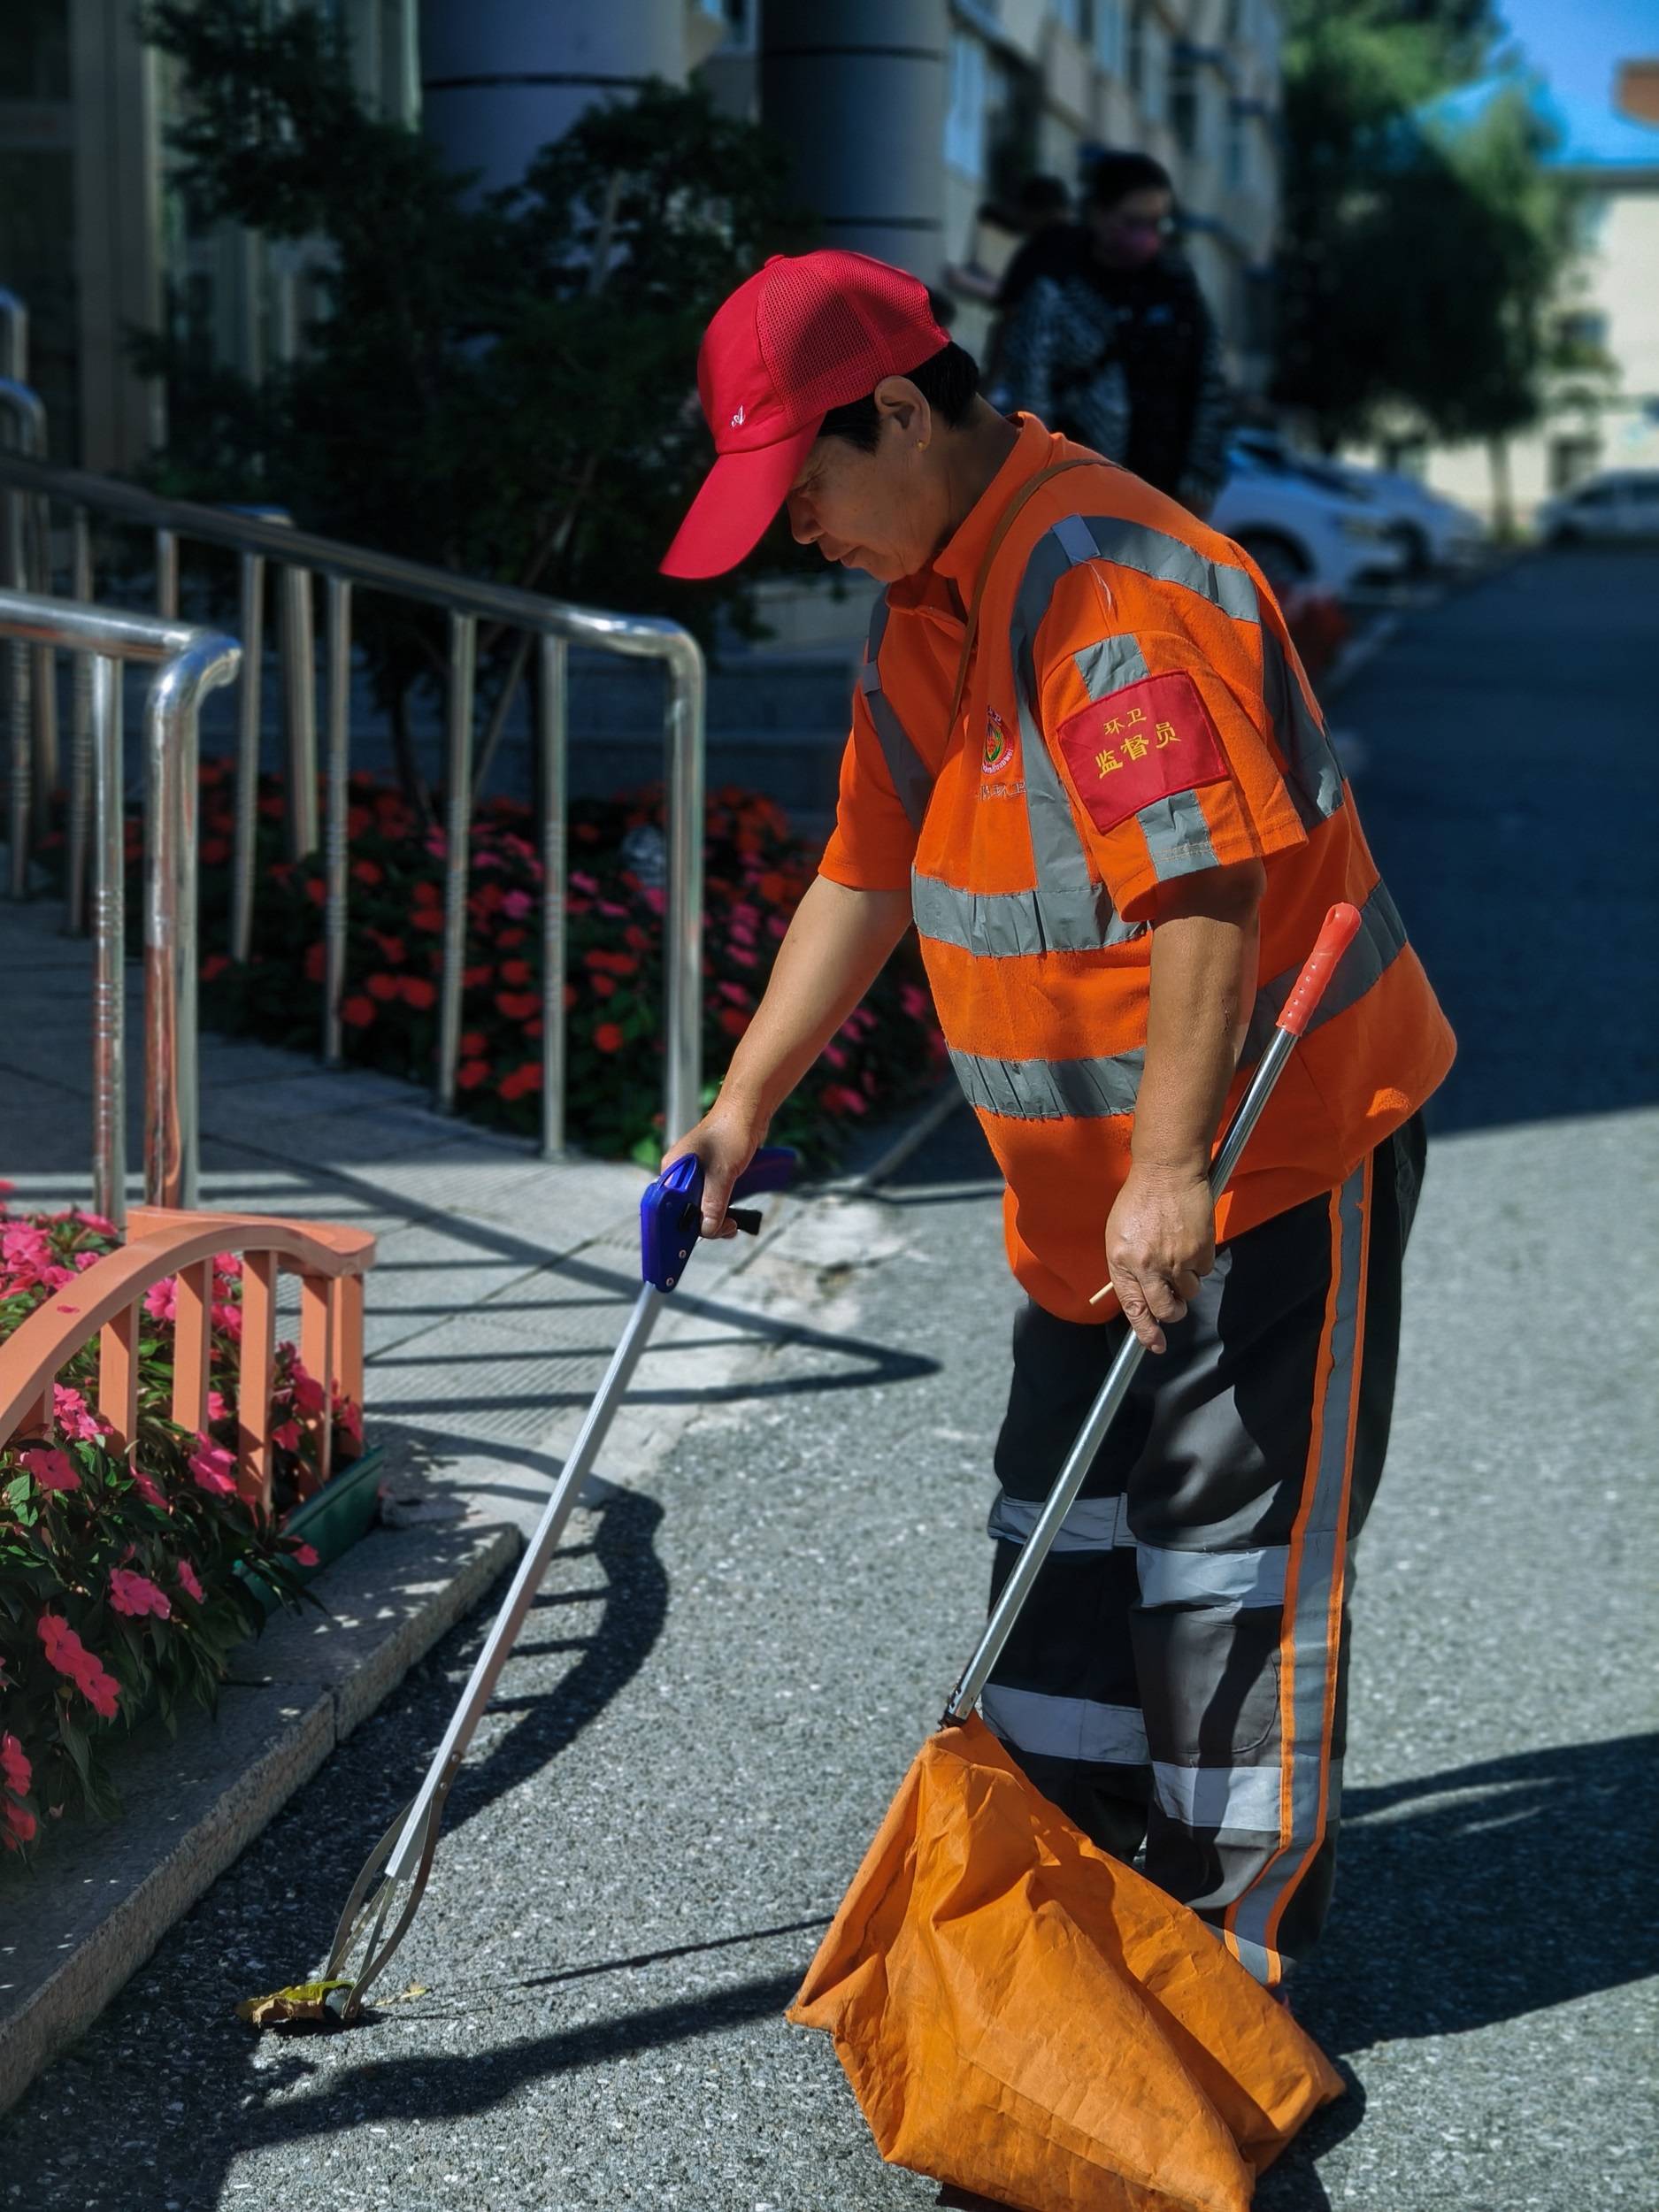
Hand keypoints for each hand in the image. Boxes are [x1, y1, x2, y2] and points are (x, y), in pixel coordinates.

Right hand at [661, 1103, 763, 1239]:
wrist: (748, 1111)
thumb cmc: (731, 1133)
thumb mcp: (722, 1174)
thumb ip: (713, 1204)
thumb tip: (707, 1230)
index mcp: (672, 1171)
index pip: (667, 1209)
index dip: (678, 1228)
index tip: (690, 1245)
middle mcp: (679, 1174)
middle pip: (684, 1211)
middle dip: (704, 1225)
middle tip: (728, 1228)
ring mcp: (694, 1175)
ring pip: (699, 1207)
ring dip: (714, 1220)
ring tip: (732, 1224)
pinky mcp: (709, 1175)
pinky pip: (710, 1199)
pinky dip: (720, 1210)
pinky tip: (732, 1215)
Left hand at [1102, 1164, 1215, 1353]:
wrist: (1167, 1172)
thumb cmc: (1139, 1200)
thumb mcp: (1118, 1234)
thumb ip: (1127, 1267)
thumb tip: (1140, 1294)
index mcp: (1123, 1261)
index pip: (1134, 1308)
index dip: (1146, 1331)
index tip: (1155, 1345)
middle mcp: (1148, 1265)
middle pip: (1166, 1309)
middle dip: (1172, 1313)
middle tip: (1174, 1305)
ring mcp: (1177, 1259)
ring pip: (1189, 1292)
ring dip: (1187, 1283)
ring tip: (1180, 1256)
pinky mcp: (1201, 1250)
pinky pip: (1204, 1270)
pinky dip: (1200, 1262)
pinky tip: (1191, 1241)